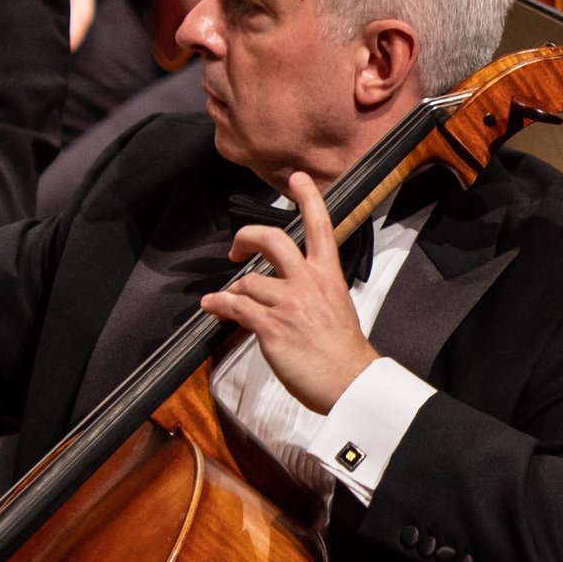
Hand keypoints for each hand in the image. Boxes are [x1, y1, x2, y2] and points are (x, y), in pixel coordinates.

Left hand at [200, 170, 377, 413]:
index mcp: (328, 276)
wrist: (350, 382)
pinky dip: (220, 304)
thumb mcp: (338, 307)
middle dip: (247, 237)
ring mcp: (289, 303)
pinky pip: (236, 306)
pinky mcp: (272, 326)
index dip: (308, 198)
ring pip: (248, 281)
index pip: (320, 227)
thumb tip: (289, 290)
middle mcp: (308, 283)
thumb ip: (314, 290)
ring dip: (232, 290)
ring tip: (226, 300)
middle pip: (272, 240)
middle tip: (238, 248)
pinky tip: (213, 306)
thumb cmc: (344, 352)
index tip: (297, 179)